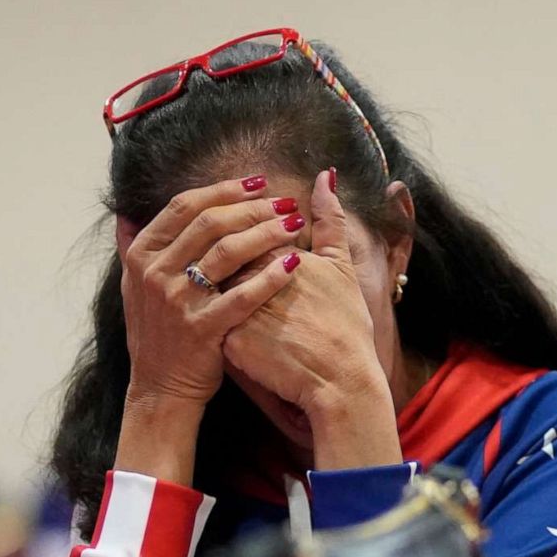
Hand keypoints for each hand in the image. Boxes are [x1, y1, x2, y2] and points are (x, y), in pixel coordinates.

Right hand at [112, 175, 305, 484]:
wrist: (159, 389)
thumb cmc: (156, 334)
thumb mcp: (133, 288)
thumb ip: (131, 248)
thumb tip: (124, 213)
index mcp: (141, 255)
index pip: (184, 206)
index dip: (224, 190)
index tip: (257, 183)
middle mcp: (155, 273)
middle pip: (210, 223)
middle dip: (252, 207)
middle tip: (284, 201)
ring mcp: (177, 301)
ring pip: (228, 252)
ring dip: (265, 232)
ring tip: (293, 224)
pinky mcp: (201, 329)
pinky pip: (242, 296)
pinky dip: (270, 277)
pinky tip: (294, 263)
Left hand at [222, 170, 399, 468]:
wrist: (339, 381)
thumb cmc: (345, 325)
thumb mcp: (341, 266)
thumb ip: (330, 219)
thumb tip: (327, 175)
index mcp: (271, 255)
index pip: (243, 231)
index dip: (247, 234)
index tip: (255, 246)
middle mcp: (246, 279)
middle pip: (222, 258)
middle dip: (225, 261)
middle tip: (242, 278)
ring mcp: (233, 311)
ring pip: (211, 291)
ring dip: (216, 290)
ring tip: (232, 301)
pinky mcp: (226, 343)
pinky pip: (211, 326)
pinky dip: (216, 323)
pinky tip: (223, 327)